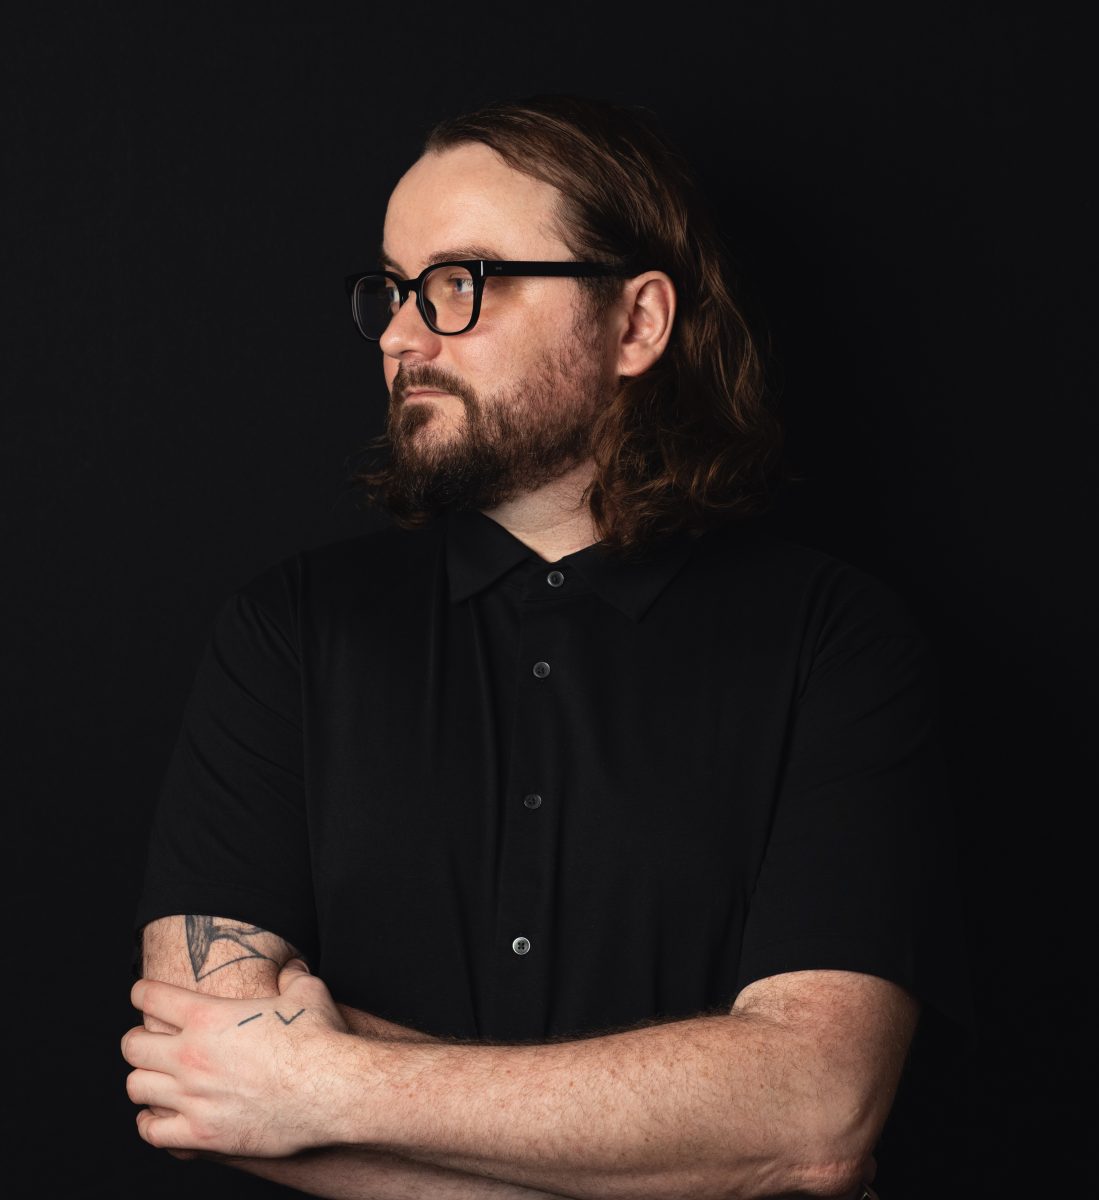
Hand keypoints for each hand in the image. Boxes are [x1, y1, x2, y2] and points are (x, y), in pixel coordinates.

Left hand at [122, 959, 350, 1156]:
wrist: (331, 1091)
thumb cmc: (319, 1039)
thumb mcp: (307, 993)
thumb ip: (292, 976)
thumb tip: (292, 966)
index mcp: (208, 1017)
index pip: (151, 998)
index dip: (144, 993)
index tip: (144, 995)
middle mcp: (191, 1057)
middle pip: (132, 1045)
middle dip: (138, 1040)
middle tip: (149, 1040)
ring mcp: (193, 1098)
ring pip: (136, 1088)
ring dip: (143, 1080)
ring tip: (155, 1079)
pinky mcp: (201, 1135)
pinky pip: (152, 1132)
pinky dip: (150, 1123)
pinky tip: (159, 1116)